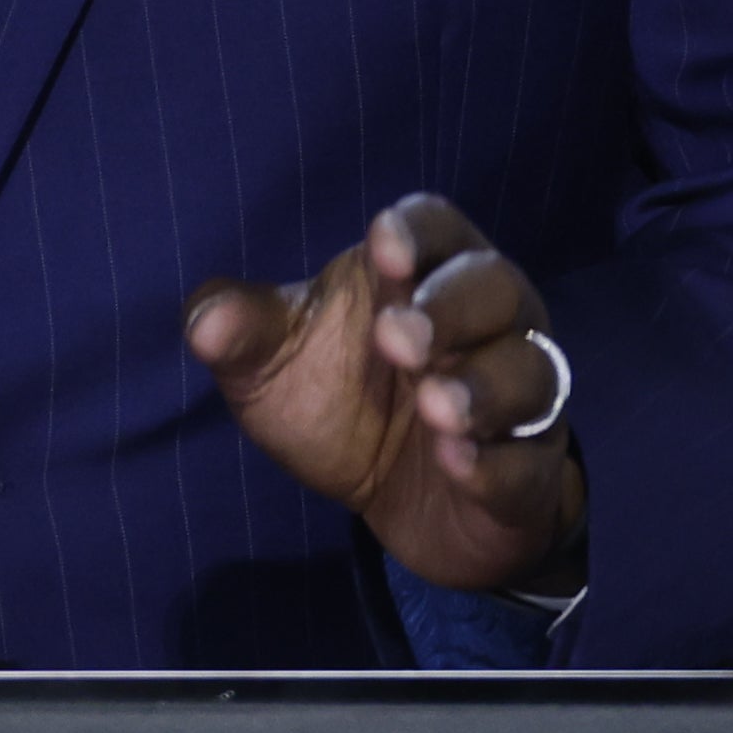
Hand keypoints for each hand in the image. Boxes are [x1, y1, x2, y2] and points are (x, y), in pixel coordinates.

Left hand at [186, 193, 584, 597]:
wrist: (398, 504)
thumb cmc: (341, 405)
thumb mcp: (276, 366)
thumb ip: (244, 333)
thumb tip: (203, 322)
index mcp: (424, 276)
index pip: (437, 228)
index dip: (417, 233)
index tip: (383, 246)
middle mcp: (487, 324)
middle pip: (495, 288)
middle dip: (450, 308)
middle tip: (396, 339)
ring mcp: (516, 398)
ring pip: (529, 373)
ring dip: (482, 388)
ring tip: (433, 408)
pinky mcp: (527, 472)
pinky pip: (528, 462)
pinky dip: (495, 463)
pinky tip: (457, 463)